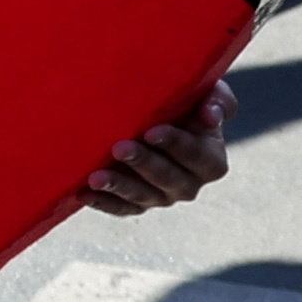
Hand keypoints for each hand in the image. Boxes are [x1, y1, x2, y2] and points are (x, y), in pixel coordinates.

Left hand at [76, 78, 238, 215]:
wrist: (149, 114)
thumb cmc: (182, 100)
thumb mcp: (205, 93)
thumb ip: (217, 100)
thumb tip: (210, 116)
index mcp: (210, 160)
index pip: (200, 158)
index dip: (177, 145)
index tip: (151, 132)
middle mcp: (188, 183)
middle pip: (170, 180)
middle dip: (144, 164)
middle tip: (119, 148)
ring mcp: (161, 196)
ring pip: (143, 197)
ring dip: (120, 186)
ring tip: (96, 177)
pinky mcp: (136, 203)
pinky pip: (121, 209)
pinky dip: (103, 203)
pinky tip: (83, 194)